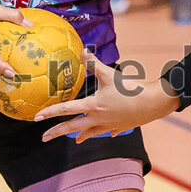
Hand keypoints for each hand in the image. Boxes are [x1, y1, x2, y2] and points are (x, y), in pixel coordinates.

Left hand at [35, 52, 179, 142]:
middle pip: (73, 127)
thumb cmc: (130, 88)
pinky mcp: (122, 126)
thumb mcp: (109, 73)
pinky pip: (109, 131)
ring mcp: (111, 125)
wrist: (154, 103)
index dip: (49, 113)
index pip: (66, 110)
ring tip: (74, 140)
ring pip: (91, 132)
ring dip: (81, 135)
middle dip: (57, 132)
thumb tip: (82, 51)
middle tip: (43, 138)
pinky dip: (104, 131)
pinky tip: (107, 132)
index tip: (36, 119)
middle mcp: (99, 119)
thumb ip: (93, 63)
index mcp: (93, 106)